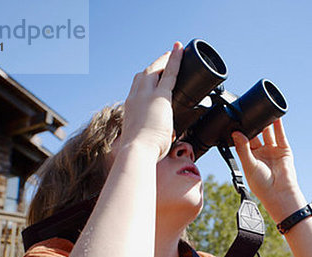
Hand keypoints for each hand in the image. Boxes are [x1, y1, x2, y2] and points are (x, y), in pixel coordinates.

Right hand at [117, 42, 182, 160]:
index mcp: (131, 108)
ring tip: (175, 52)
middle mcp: (135, 97)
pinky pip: (170, 73)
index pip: (137, 88)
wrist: (137, 150)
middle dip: (155, 65)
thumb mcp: (146, 138)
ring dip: (164, 60)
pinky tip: (180, 51)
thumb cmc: (142, 150)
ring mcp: (146, 95)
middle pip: (144, 75)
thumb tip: (169, 136)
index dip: (144, 80)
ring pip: (155, 70)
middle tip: (165, 58)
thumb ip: (157, 132)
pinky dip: (175, 60)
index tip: (150, 76)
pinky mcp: (160, 96)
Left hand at [232, 120, 305, 222]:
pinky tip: (274, 116)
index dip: (241, 131)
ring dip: (265, 123)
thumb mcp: (248, 165)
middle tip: (248, 113)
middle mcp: (261, 153)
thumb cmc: (262, 185)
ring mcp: (273, 151)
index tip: (236, 121)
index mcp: (250, 158)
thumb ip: (242, 148)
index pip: (244, 141)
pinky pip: (280, 135)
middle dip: (253, 125)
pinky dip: (278, 125)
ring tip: (261, 111)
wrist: (280, 193)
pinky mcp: (284, 150)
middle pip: (256, 134)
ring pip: (268, 133)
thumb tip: (235, 133)